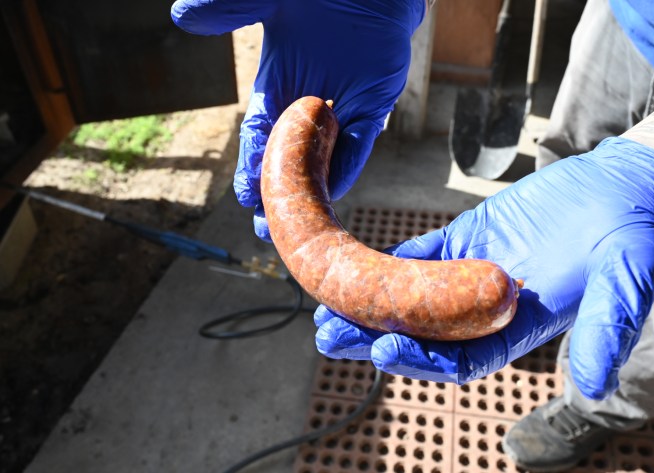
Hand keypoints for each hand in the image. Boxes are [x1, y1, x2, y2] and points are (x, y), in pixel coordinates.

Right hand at [171, 0, 425, 240]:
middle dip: (277, 197)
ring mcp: (340, 111)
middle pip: (288, 162)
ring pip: (323, 162)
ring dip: (312, 194)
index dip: (251, 168)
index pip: (259, 139)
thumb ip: (228, 9)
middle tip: (266, 231)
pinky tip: (335, 190)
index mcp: (276, 91)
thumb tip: (180, 17)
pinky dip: (347, 164)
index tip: (245, 198)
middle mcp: (306, 109)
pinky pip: (359, 143)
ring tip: (301, 227)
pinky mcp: (372, 105)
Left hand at [315, 137, 653, 399]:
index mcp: (517, 330)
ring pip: (410, 296)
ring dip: (367, 304)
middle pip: (421, 334)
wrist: (619, 190)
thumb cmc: (628, 236)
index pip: (460, 359)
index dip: (421, 360)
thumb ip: (609, 328)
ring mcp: (468, 276)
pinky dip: (388, 262)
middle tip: (326, 335)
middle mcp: (484, 311)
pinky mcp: (463, 242)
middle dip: (373, 337)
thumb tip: (594, 387)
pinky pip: (418, 256)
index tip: (381, 350)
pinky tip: (351, 263)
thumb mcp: (627, 279)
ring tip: (322, 309)